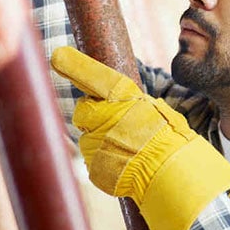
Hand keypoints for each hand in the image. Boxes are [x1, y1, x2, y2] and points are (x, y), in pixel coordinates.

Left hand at [51, 46, 229, 229]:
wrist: (170, 172)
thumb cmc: (171, 139)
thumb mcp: (157, 112)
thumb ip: (133, 105)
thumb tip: (122, 104)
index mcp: (124, 99)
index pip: (96, 78)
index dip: (77, 67)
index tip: (59, 56)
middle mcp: (105, 118)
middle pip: (84, 111)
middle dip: (94, 114)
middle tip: (115, 123)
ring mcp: (96, 143)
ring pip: (89, 137)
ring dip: (102, 141)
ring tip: (128, 150)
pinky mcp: (94, 166)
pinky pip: (95, 160)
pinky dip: (106, 161)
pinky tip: (126, 163)